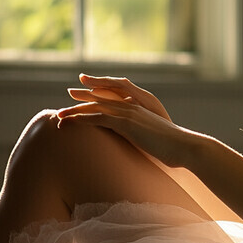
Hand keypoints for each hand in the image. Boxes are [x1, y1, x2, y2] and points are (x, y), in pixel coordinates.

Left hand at [57, 74, 202, 167]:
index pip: (114, 97)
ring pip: (96, 107)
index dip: (98, 94)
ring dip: (75, 111)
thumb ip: (145, 137)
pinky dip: (81, 119)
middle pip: (101, 98)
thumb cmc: (173, 148)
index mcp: (140, 108)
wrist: (184, 147)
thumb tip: (139, 145)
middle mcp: (133, 106)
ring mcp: (129, 113)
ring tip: (59, 115)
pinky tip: (69, 122)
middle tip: (68, 96)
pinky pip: (98, 118)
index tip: (84, 96)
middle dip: (83, 97)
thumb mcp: (155, 140)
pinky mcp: (126, 123)